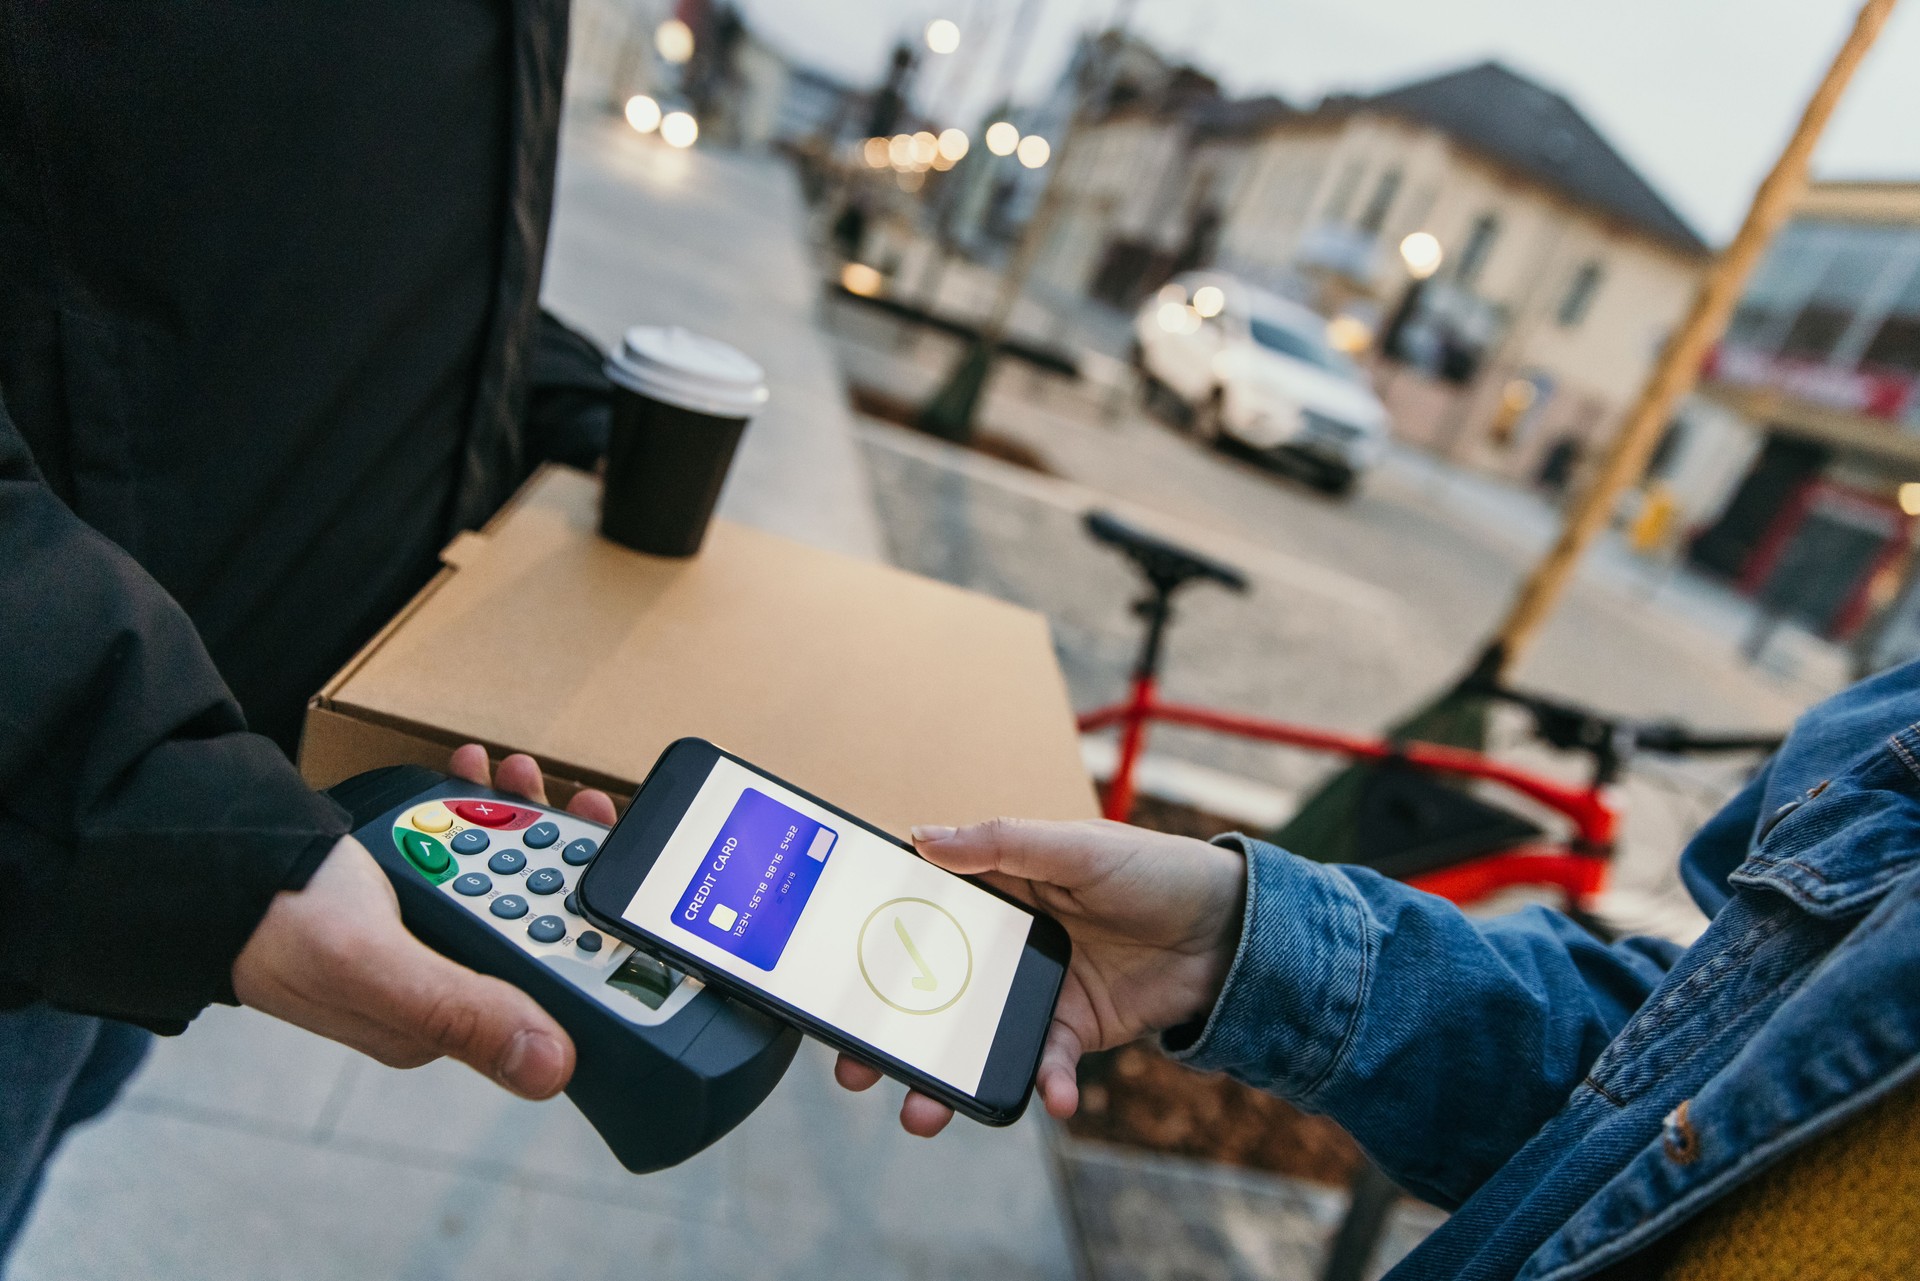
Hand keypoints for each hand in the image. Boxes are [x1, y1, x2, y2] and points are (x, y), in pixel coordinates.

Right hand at [231, 748, 615, 1098]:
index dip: (594, 924)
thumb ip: (459, 1011)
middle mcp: (441, 983)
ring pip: (504, 877)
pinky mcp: (406, 897)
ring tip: (517, 772)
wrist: (203, 862)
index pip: (549, 984)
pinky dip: (475, 811)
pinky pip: (463, 854)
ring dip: (520, 821)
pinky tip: (473, 772)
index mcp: (441, 1023)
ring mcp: (424, 936)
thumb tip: (551, 1070)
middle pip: (537, 920)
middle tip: (572, 796)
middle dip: (561, 855)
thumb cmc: (276, 919)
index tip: (614, 862)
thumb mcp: (374, 965)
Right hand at [834, 818, 1245, 1136]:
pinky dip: (1043, 1085)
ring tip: (921, 1112)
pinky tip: (1050, 1098)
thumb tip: (921, 838)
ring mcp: (1037, 989)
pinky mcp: (1074, 1029)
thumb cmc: (1156, 869)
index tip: (832, 973)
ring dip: (947, 1078)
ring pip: (974, 1038)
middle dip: (890, 1034)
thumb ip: (1001, 843)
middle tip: (852, 1067)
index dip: (875, 941)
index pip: (921, 913)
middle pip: (931, 990)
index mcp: (998, 887)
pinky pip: (1044, 1064)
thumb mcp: (1077, 845)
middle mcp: (1007, 942)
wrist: (1234, 928)